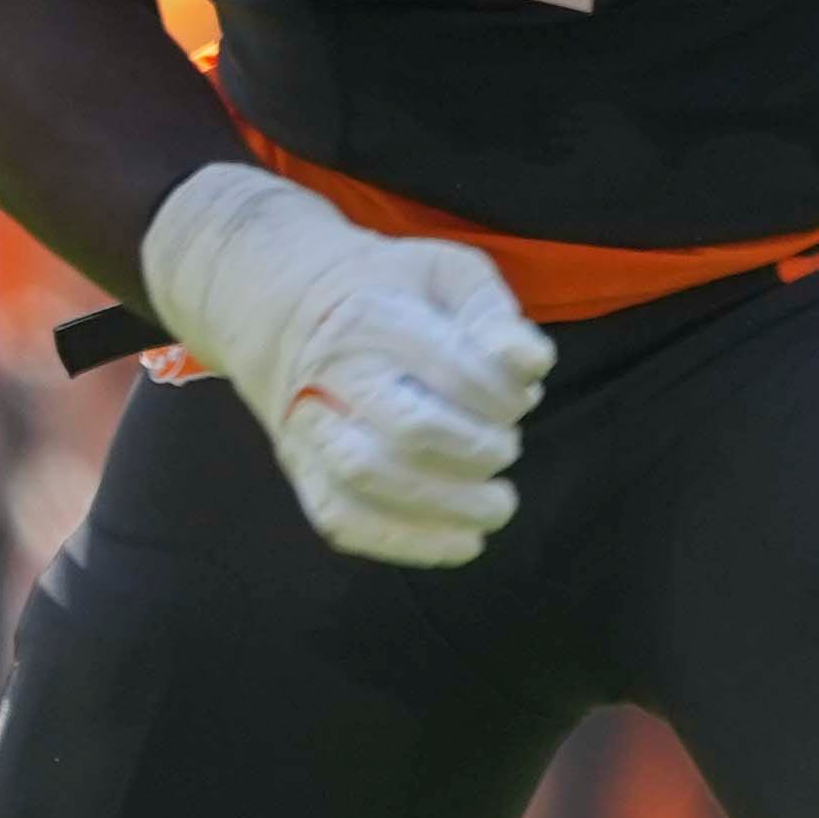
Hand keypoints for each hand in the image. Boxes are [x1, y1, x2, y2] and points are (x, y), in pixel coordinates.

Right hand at [140, 162, 553, 566]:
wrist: (285, 306)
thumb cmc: (388, 290)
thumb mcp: (446, 273)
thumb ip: (494, 314)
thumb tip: (533, 363)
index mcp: (374, 317)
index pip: (453, 370)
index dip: (504, 397)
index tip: (521, 398)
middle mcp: (332, 375)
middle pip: (410, 430)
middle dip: (478, 450)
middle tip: (506, 448)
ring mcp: (309, 427)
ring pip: (371, 481)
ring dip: (449, 506)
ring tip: (498, 506)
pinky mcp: (302, 470)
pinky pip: (343, 519)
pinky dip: (407, 542)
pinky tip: (463, 543)